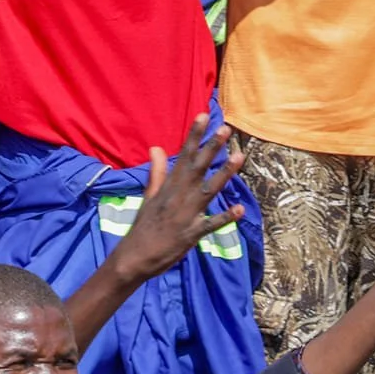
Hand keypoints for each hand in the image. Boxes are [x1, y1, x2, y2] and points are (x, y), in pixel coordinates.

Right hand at [104, 116, 247, 283]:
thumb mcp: (149, 196)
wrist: (134, 257)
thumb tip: (156, 147)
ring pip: (208, 190)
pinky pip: (211, 225)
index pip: (183, 155)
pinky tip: (240, 210)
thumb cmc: (143, 226)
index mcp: (169, 187)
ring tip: (239, 156)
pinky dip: (225, 218)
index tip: (204, 116)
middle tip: (226, 128)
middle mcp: (178, 197)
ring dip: (224, 174)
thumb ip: (156, 172)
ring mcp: (186, 215)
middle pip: (197, 168)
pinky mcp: (191, 234)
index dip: (194, 135)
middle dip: (211, 147)